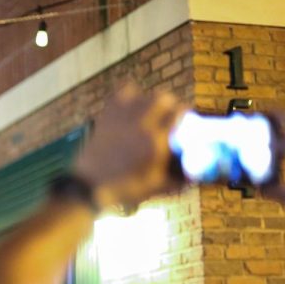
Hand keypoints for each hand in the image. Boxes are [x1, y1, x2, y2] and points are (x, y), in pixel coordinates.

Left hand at [73, 83, 185, 208]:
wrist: (89, 187)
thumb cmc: (124, 189)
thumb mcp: (155, 188)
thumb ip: (178, 180)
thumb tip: (195, 176)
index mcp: (156, 142)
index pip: (179, 113)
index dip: (185, 113)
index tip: (185, 119)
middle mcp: (141, 125)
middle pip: (163, 98)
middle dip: (169, 103)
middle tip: (167, 114)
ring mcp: (122, 119)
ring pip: (143, 94)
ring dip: (150, 100)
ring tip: (149, 111)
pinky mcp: (106, 117)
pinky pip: (120, 94)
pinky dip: (129, 95)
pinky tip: (130, 106)